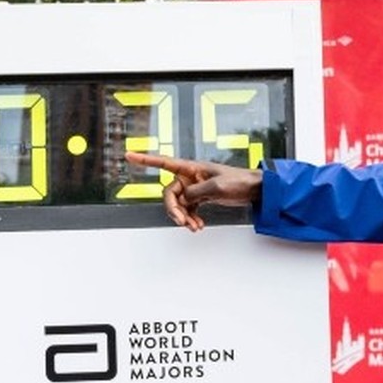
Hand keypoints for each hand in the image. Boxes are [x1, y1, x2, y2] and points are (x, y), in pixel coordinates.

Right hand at [125, 152, 261, 231]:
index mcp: (190, 168)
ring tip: (195, 227)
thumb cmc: (238, 181)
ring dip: (184, 217)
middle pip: (170, 194)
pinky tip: (198, 226)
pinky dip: (191, 219)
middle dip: (174, 209)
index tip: (128, 155)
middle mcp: (190, 177)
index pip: (163, 162)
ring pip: (179, 205)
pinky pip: (189, 209)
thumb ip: (195, 192)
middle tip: (182, 222)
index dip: (144, 160)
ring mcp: (195, 187)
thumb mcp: (215, 186)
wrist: (254, 189)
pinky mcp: (202, 197)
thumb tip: (183, 199)